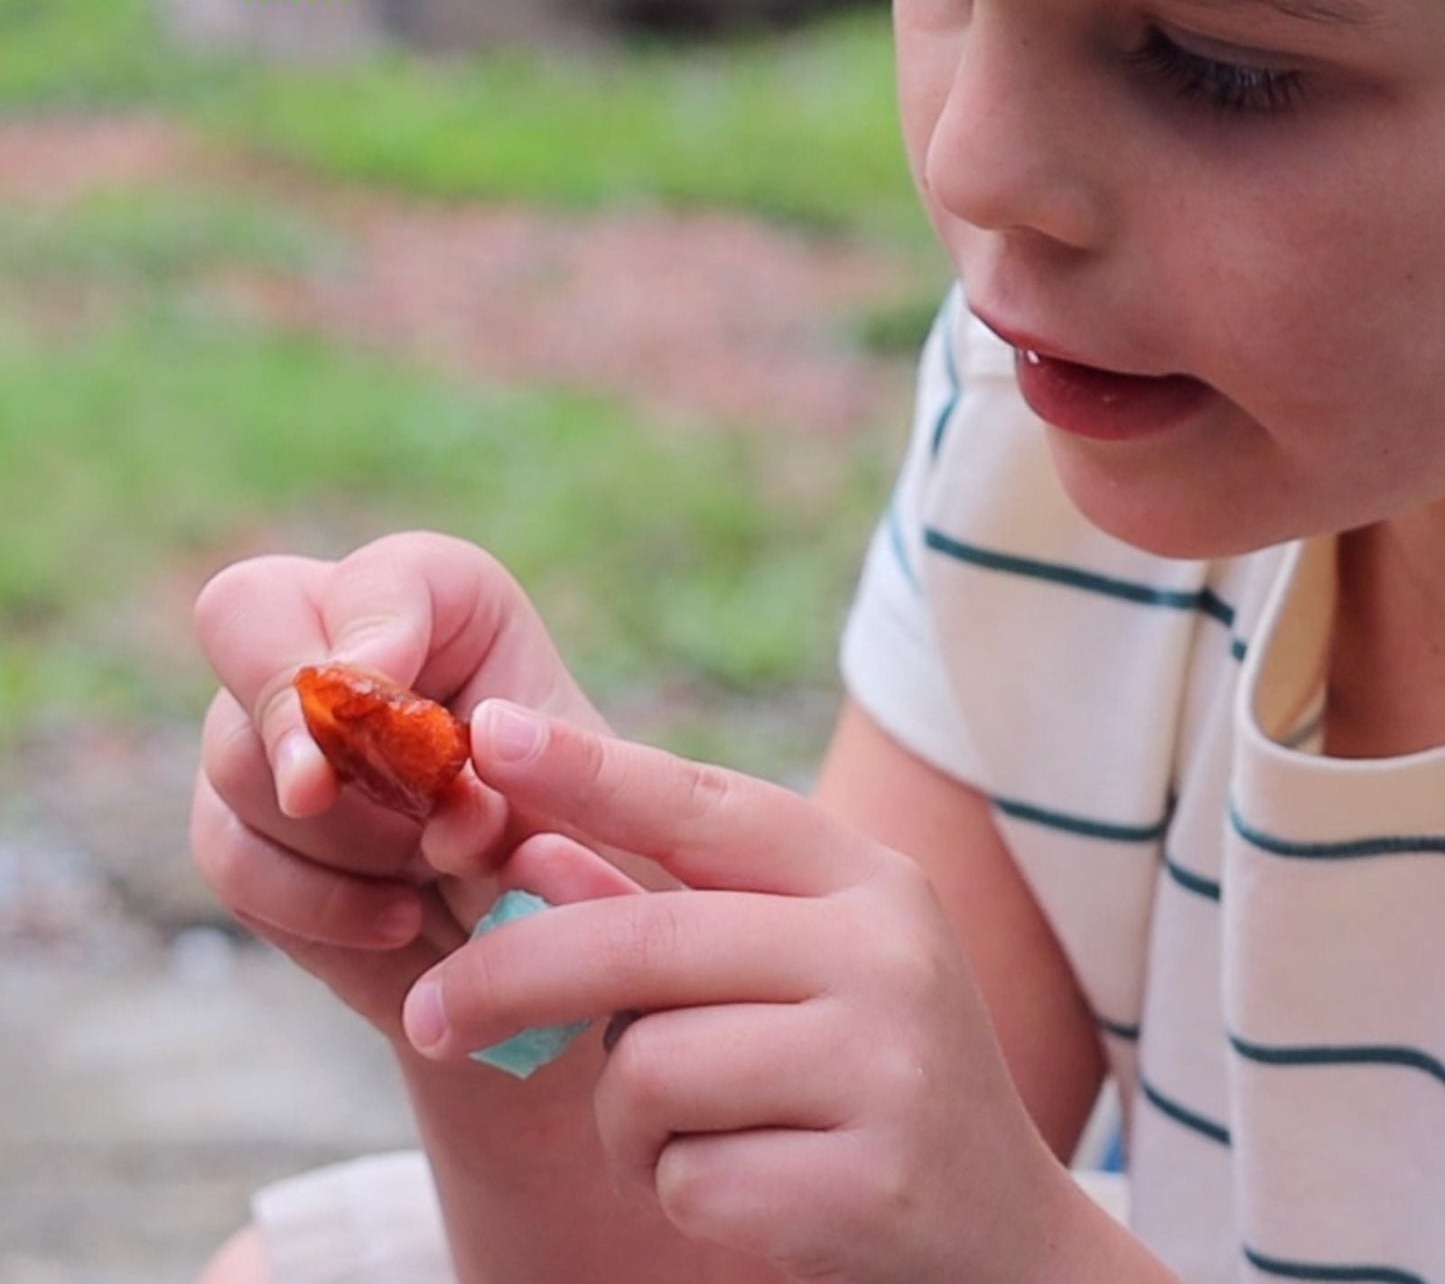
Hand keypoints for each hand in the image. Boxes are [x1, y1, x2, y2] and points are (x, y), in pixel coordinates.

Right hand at [190, 531, 607, 1036]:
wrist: (554, 941)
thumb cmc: (588, 840)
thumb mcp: (593, 794)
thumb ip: (540, 770)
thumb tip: (464, 782)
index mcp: (449, 604)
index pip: (379, 574)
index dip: (372, 627)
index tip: (391, 703)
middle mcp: (344, 641)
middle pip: (247, 620)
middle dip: (293, 717)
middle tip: (322, 791)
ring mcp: (280, 729)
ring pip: (237, 753)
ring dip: (334, 831)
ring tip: (427, 877)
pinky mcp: (245, 823)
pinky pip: (230, 853)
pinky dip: (310, 900)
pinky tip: (397, 919)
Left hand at [401, 702, 1066, 1283]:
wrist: (997, 1232)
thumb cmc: (862, 1074)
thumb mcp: (786, 972)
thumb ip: (667, 915)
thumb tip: (531, 855)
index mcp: (866, 877)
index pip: (706, 805)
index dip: (590, 769)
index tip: (488, 731)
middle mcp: (887, 952)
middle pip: (641, 943)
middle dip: (509, 977)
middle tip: (430, 1015)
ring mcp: (888, 1068)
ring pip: (647, 1072)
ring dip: (628, 1118)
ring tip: (704, 1127)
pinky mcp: (868, 1185)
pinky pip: (684, 1178)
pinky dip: (679, 1190)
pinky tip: (756, 1186)